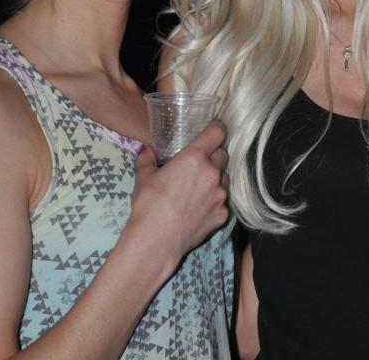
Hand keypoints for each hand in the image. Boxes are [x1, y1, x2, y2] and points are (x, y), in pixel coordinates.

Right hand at [127, 120, 228, 262]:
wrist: (156, 241)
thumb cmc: (148, 205)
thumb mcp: (143, 178)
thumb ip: (147, 159)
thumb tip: (146, 150)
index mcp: (195, 157)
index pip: (217, 132)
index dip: (217, 128)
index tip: (214, 128)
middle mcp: (212, 173)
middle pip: (222, 155)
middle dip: (213, 155)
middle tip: (199, 163)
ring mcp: (220, 195)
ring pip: (225, 178)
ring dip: (215, 178)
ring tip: (198, 187)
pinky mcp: (223, 214)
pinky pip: (223, 202)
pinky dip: (214, 201)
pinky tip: (199, 208)